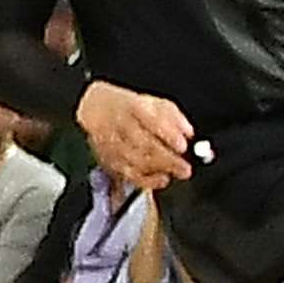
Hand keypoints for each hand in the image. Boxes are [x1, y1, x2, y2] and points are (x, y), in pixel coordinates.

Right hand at [78, 79, 203, 191]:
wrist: (95, 108)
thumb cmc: (128, 107)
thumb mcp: (153, 103)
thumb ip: (173, 116)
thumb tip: (188, 132)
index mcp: (132, 106)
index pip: (150, 120)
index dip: (167, 134)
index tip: (183, 145)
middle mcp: (120, 125)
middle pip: (143, 144)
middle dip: (167, 159)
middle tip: (185, 167)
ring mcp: (112, 143)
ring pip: (136, 160)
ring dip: (159, 169)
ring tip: (177, 173)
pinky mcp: (109, 159)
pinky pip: (128, 174)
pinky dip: (147, 180)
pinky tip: (162, 179)